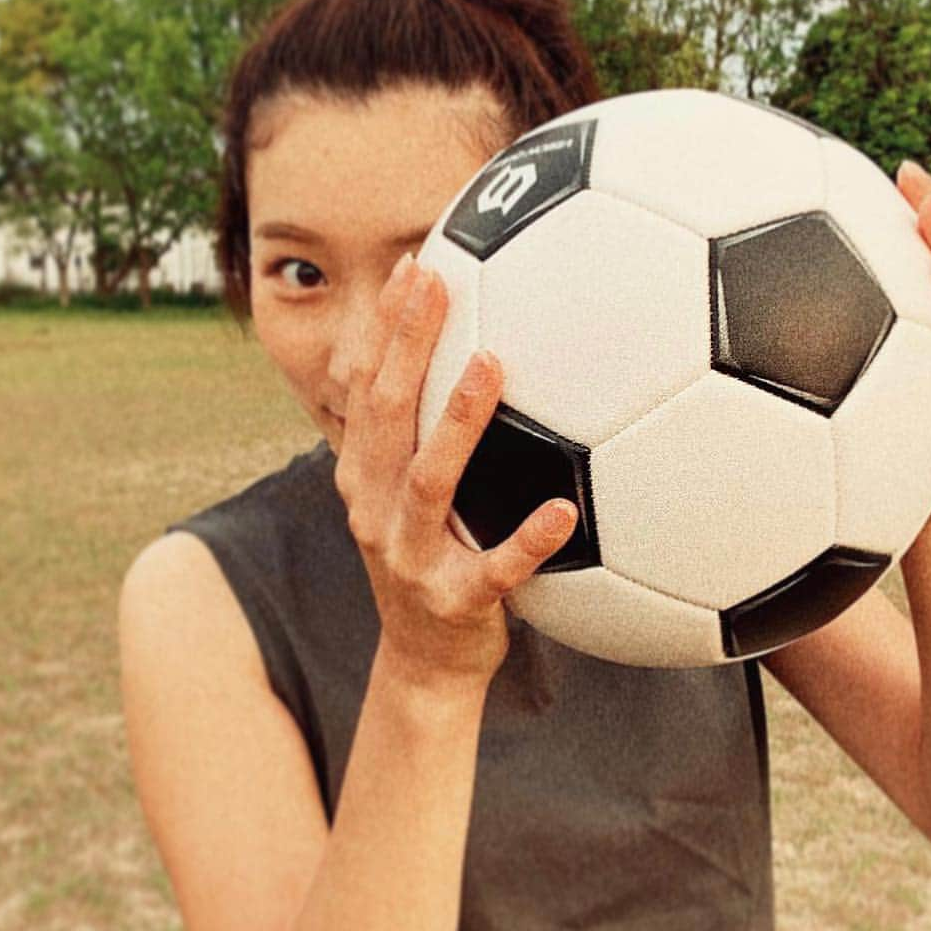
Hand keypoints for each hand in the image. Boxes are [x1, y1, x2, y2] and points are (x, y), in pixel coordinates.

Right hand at [333, 253, 578, 693]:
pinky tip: (565, 512)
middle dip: (408, 343)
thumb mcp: (411, 498)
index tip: (414, 267)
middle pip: (386, 414)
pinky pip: (495, 569)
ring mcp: (409, 557)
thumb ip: (425, 437)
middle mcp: (374, 510)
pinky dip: (527, 541)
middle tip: (441, 282)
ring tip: (493, 364)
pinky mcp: (453, 602)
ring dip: (458, 421)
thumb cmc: (433, 560)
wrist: (424, 663)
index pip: (367, 388)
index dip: (386, 328)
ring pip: (428, 481)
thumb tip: (478, 352)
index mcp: (365, 478)